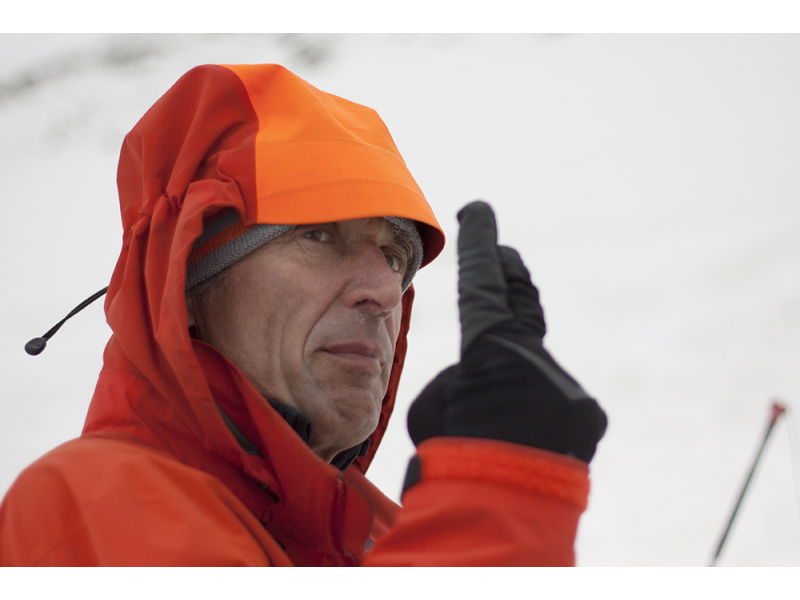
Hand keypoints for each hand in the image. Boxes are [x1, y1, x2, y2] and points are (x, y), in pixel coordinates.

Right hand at [407, 201, 606, 462]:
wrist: (506, 505)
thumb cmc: (454, 455)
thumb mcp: (435, 409)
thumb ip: (460, 383)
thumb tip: (485, 387)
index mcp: (489, 346)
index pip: (480, 282)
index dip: (478, 243)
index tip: (478, 210)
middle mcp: (536, 356)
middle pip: (523, 303)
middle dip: (510, 277)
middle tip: (504, 255)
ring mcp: (565, 384)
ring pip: (532, 374)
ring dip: (511, 391)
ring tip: (490, 427)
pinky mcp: (586, 413)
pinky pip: (553, 404)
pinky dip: (532, 420)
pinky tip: (520, 445)